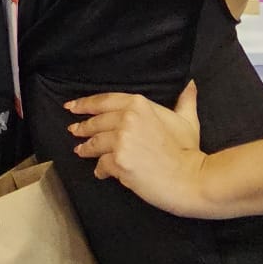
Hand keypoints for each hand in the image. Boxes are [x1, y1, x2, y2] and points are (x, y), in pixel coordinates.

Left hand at [66, 80, 213, 216]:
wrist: (191, 179)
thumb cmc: (189, 150)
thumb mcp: (187, 120)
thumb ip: (185, 100)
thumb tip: (190, 84)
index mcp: (138, 104)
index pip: (103, 101)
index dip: (84, 104)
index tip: (71, 106)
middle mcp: (126, 119)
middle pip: (95, 122)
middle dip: (82, 127)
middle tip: (74, 130)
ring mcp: (120, 140)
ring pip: (94, 144)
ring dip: (86, 148)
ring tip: (81, 151)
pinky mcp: (118, 162)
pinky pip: (101, 165)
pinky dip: (100, 170)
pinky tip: (99, 172)